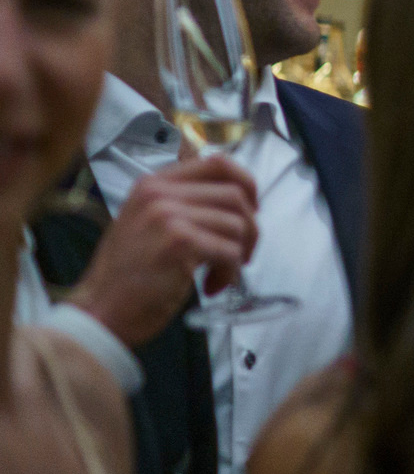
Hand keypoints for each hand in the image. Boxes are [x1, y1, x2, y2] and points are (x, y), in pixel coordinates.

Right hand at [66, 156, 258, 344]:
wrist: (101, 310)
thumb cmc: (128, 275)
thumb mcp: (148, 224)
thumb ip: (184, 205)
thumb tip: (238, 201)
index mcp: (153, 184)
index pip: (218, 163)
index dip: (246, 184)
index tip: (252, 208)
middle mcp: (159, 194)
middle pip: (235, 196)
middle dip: (250, 228)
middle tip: (240, 253)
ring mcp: (168, 216)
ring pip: (238, 225)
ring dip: (239, 255)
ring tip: (220, 274)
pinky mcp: (179, 243)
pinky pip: (230, 251)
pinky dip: (230, 274)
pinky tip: (211, 287)